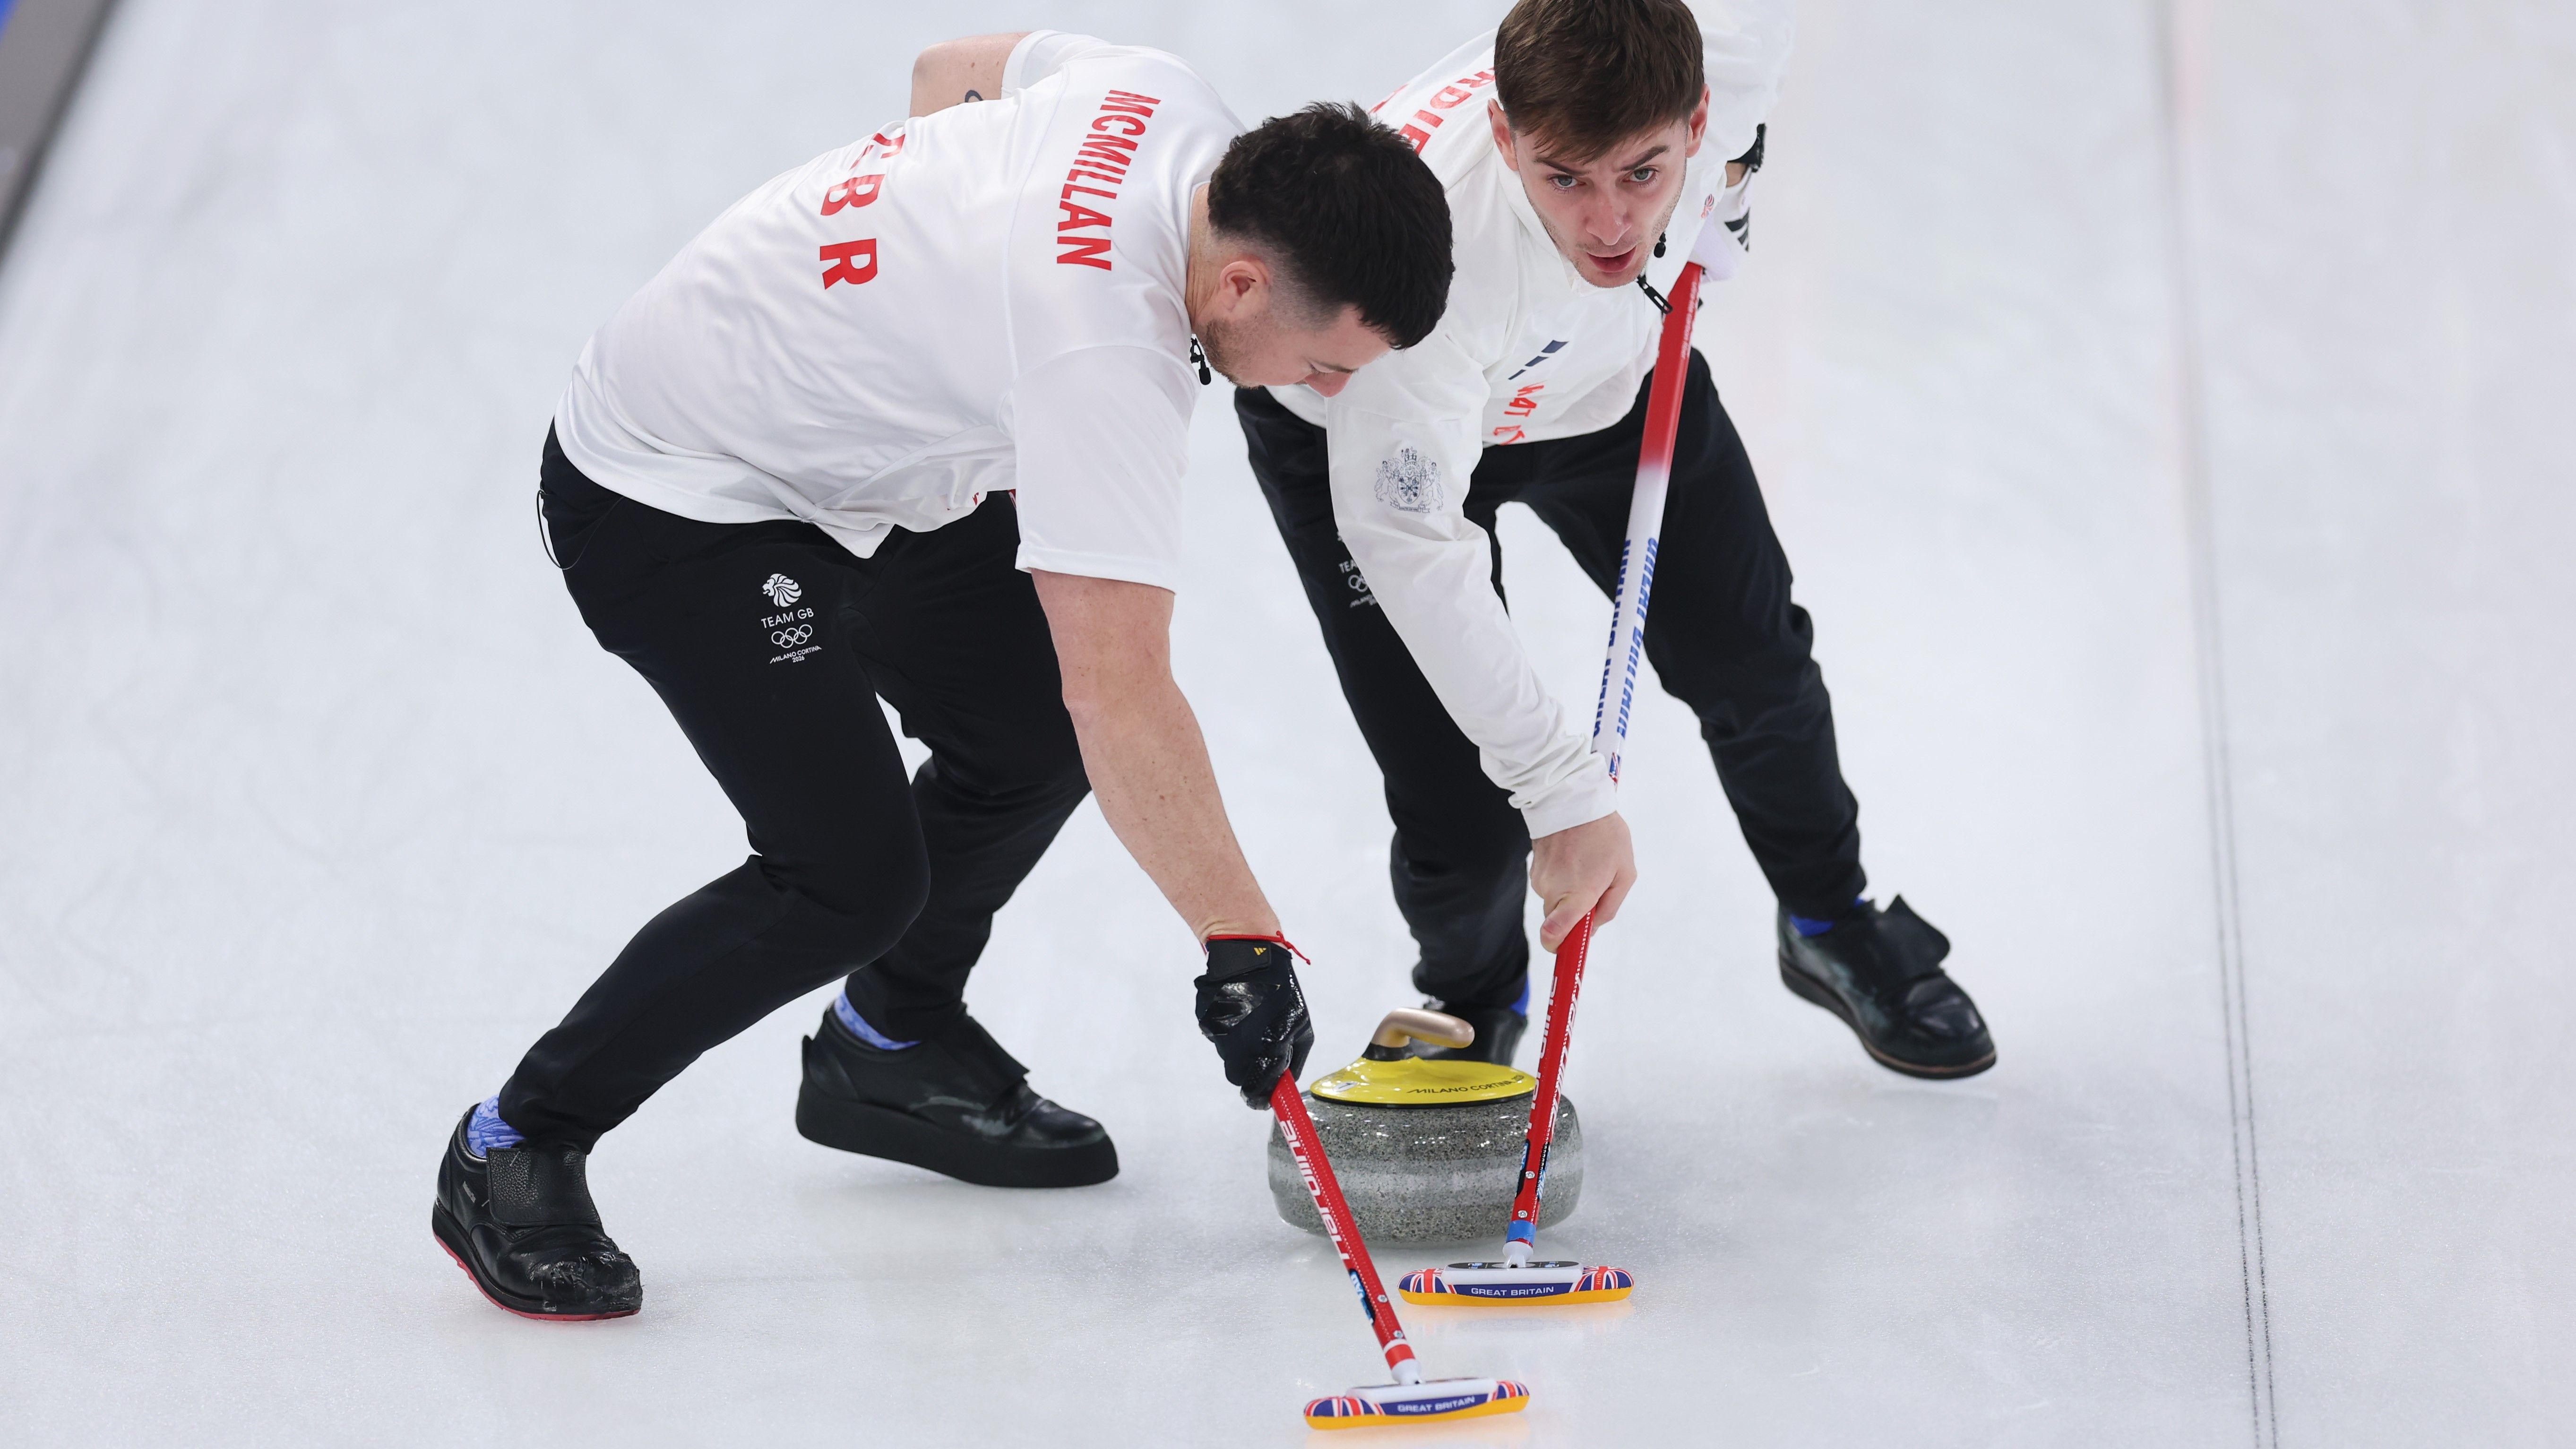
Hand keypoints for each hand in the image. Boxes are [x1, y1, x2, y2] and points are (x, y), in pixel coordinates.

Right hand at [1193, 937, 1314, 1108]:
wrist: (1248, 953)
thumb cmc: (1282, 990)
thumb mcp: (1302, 1025)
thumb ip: (1295, 1059)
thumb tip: (1288, 1082)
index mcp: (1266, 1048)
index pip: (1257, 1091)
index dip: (1260, 1100)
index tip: (1263, 1101)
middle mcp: (1238, 1045)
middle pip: (1237, 1077)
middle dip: (1249, 1073)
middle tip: (1259, 1058)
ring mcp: (1218, 1033)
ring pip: (1227, 1054)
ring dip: (1239, 1046)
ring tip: (1251, 1020)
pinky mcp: (1205, 1020)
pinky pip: (1217, 1035)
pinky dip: (1228, 1029)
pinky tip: (1238, 1010)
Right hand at [1530, 812, 1636, 952]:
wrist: (1572, 798)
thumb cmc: (1604, 834)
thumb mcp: (1624, 872)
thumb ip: (1609, 907)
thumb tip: (1592, 929)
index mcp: (1577, 895)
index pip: (1554, 935)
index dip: (1560, 949)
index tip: (1570, 951)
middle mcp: (1553, 891)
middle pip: (1557, 923)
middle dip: (1574, 916)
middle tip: (1595, 891)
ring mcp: (1540, 879)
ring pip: (1553, 903)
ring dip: (1568, 895)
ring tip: (1585, 866)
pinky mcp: (1533, 869)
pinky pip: (1548, 886)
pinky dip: (1561, 879)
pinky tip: (1574, 858)